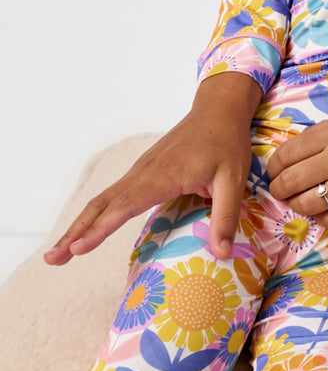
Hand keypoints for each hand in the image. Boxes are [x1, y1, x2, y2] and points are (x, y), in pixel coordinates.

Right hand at [44, 73, 257, 263]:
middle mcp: (143, 172)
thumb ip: (226, 217)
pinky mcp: (142, 171)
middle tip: (51, 259)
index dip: (100, 229)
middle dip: (75, 232)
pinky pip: (113, 195)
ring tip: (59, 253)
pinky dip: (94, 214)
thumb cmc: (227, 144)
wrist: (218, 110)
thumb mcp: (233, 181)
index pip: (124, 206)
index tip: (77, 248)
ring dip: (79, 225)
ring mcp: (140, 170)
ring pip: (102, 200)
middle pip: (101, 205)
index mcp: (162, 176)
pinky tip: (87, 229)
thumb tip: (222, 255)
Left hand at [267, 105, 327, 227]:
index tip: (275, 171)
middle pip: (291, 180)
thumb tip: (294, 155)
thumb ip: (325, 134)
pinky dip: (322, 218)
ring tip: (301, 202)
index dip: (274, 166)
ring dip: (298, 205)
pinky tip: (325, 211)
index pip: (287, 153)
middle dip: (279, 188)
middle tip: (280, 190)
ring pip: (307, 204)